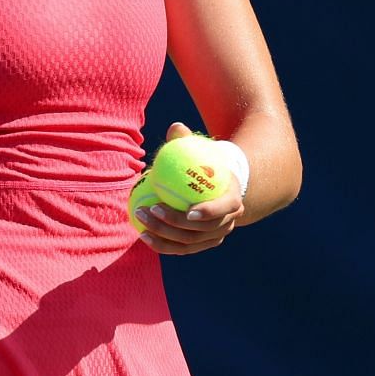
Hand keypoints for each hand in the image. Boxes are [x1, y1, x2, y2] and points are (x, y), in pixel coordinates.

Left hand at [134, 121, 244, 254]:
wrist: (213, 190)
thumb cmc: (203, 167)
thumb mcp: (198, 153)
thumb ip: (187, 141)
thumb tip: (177, 127)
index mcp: (232, 200)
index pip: (224, 208)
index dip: (209, 212)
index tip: (188, 210)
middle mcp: (227, 223)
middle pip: (203, 229)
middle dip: (175, 222)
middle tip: (150, 208)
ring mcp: (214, 236)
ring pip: (190, 242)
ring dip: (164, 234)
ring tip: (141, 218)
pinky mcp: (200, 244)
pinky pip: (181, 248)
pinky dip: (163, 245)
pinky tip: (143, 235)